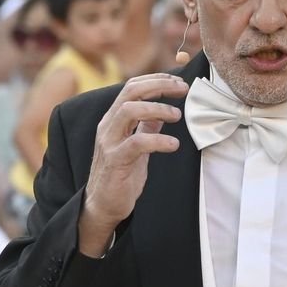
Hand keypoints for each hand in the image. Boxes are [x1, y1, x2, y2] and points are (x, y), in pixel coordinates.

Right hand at [79, 73, 188, 255]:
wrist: (103, 206)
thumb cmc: (120, 176)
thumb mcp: (137, 147)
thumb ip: (147, 128)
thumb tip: (164, 112)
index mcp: (113, 119)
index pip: (132, 87)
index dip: (156, 80)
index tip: (179, 82)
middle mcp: (108, 126)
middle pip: (130, 91)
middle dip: (159, 85)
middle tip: (183, 89)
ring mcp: (109, 143)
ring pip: (129, 111)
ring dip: (157, 109)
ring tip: (178, 116)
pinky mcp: (114, 161)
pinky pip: (136, 143)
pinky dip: (158, 140)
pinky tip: (173, 144)